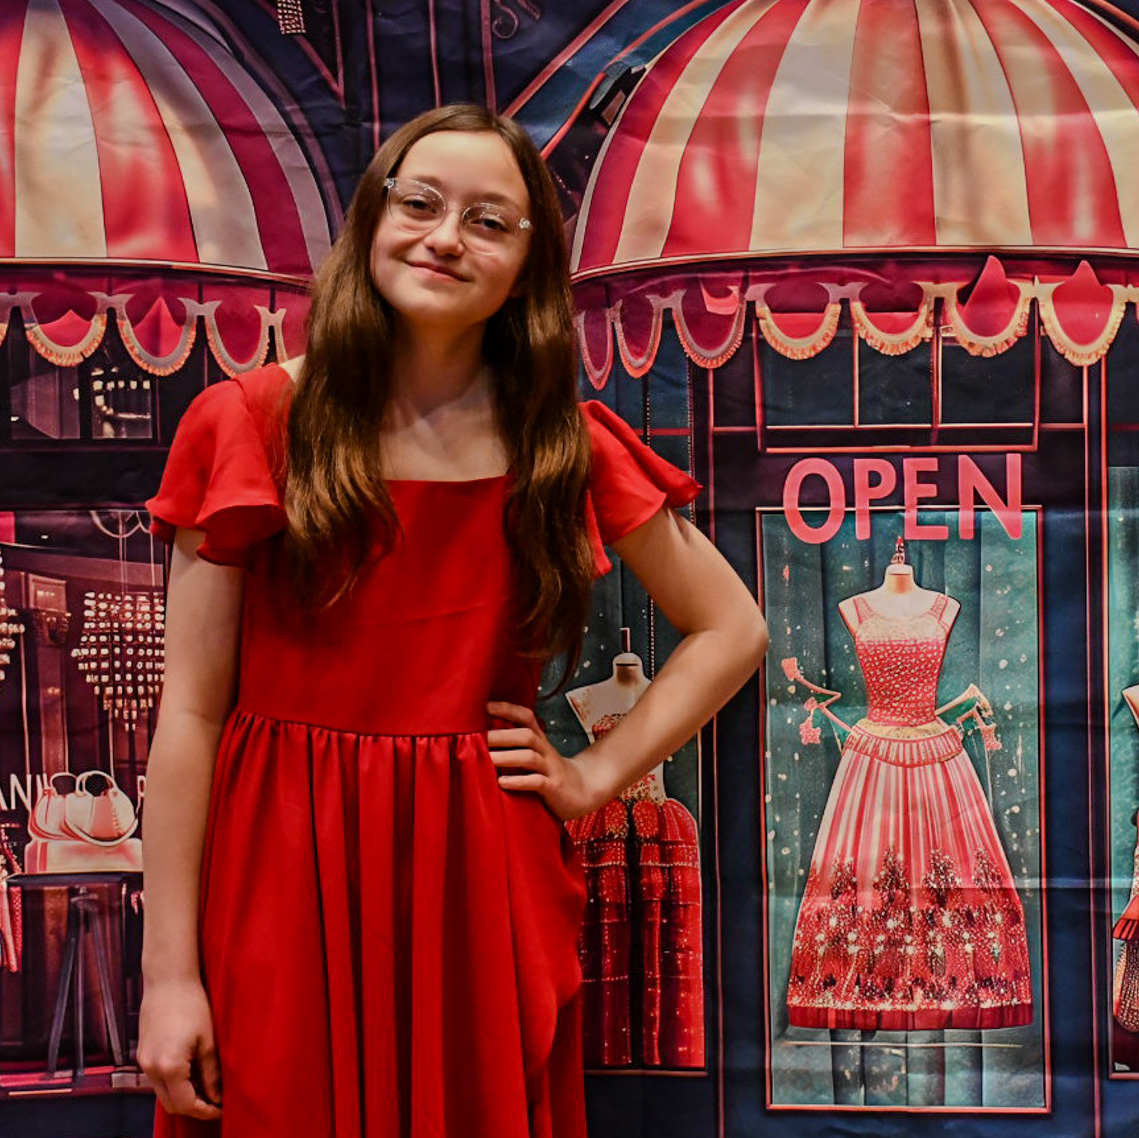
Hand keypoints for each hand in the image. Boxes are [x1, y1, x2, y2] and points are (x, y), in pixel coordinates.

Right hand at [137, 978, 221, 1119]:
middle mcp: (151, 1069)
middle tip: (215, 1102)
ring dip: (182, 1095)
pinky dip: (173, 1083)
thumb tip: (217, 1095)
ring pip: (163, 1093)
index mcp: (169, 1066)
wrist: (168, 981)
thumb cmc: (192, 1004)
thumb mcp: (208, 1040)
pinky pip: (157, 1079)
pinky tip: (190, 1073)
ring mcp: (144, 1062)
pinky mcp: (142, 1054)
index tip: (220, 1110)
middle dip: (193, 1107)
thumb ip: (211, 1072)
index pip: (186, 1104)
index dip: (205, 1110)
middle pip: (171, 1104)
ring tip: (205, 1087)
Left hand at [487, 700, 608, 820]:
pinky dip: (519, 781)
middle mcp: (546, 751)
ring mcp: (551, 769)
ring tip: (486, 759)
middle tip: (476, 738)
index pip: (526, 717)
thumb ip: (516, 746)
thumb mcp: (536, 755)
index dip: (507, 709)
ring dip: (506, 757)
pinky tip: (502, 782)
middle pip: (526, 735)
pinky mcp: (554, 788)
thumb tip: (482, 738)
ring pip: (530, 757)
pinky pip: (537, 782)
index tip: (484, 706)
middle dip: (501, 735)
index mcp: (540, 741)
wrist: (583, 792)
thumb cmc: (550, 773)